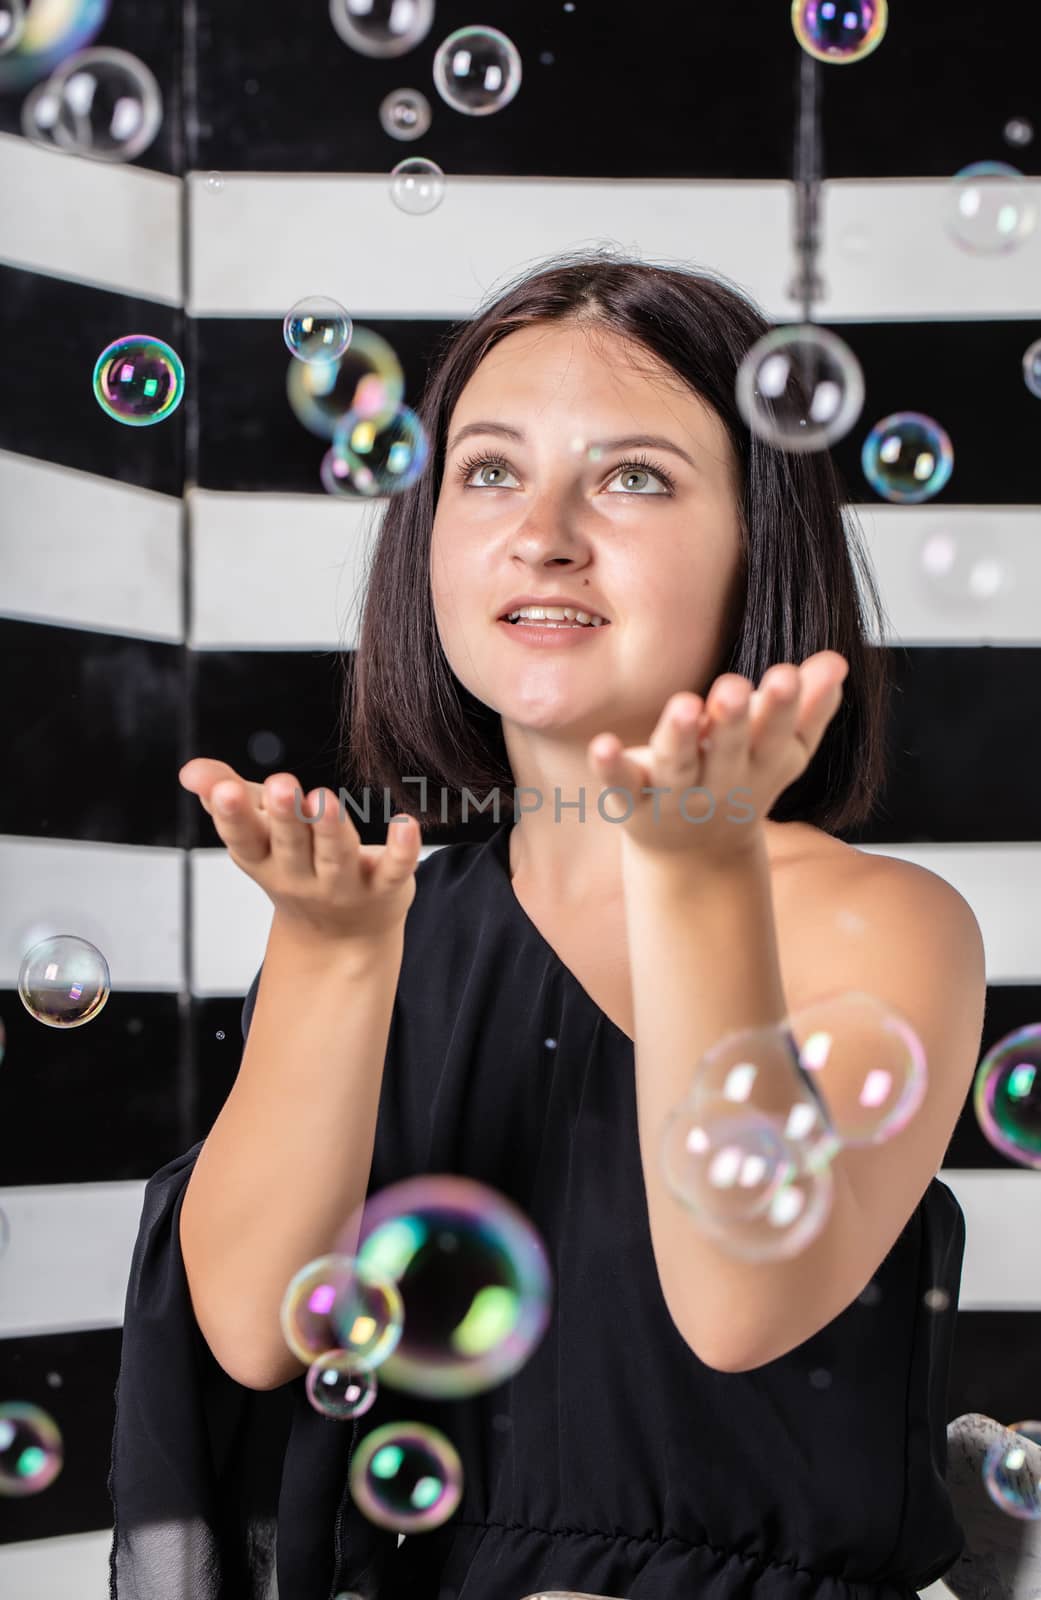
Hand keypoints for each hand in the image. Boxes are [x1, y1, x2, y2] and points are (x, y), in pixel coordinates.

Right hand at [178, 758, 421, 943]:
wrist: (340, 937)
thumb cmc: (294, 864)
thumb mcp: (257, 832)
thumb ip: (226, 795)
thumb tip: (189, 770)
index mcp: (264, 860)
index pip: (244, 839)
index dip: (233, 816)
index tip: (224, 790)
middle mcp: (300, 877)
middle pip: (291, 846)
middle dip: (285, 817)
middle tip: (281, 784)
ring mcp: (343, 886)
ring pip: (336, 857)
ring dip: (331, 829)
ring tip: (324, 799)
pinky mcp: (384, 887)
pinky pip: (393, 869)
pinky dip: (401, 850)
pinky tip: (407, 825)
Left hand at [585, 651, 848, 862]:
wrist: (697, 856)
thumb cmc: (742, 781)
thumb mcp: (783, 751)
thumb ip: (811, 707)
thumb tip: (837, 661)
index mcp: (761, 762)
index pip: (776, 734)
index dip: (783, 707)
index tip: (788, 674)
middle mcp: (720, 780)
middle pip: (728, 749)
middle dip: (732, 720)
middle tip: (733, 687)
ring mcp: (676, 794)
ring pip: (677, 765)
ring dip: (678, 737)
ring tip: (683, 704)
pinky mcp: (634, 801)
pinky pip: (621, 785)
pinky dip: (612, 767)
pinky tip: (602, 745)